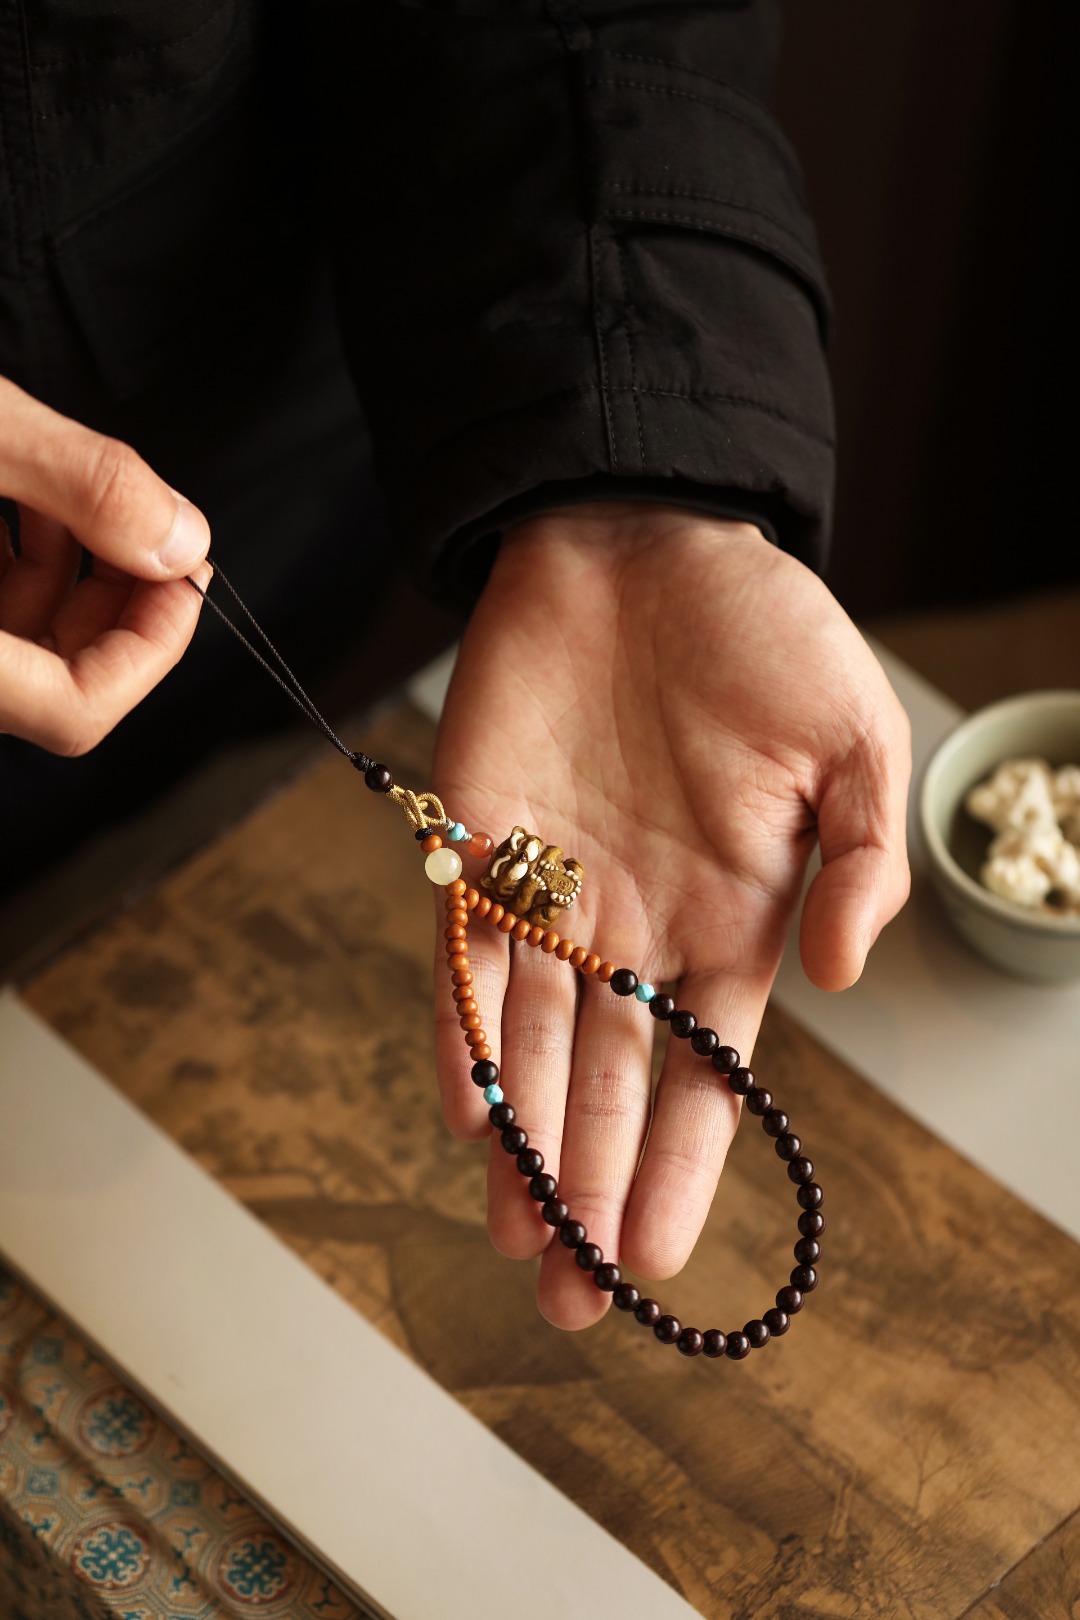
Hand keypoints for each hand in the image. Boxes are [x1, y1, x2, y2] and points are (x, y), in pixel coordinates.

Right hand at [0, 375, 210, 753]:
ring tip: (60, 485)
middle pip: (58, 677)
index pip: (77, 712)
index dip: (153, 648)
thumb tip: (182, 539)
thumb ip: (79, 483)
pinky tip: (20, 488)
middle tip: (142, 521)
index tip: (187, 576)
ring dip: (64, 563)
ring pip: (21, 638)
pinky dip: (15, 551)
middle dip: (116, 595)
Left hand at [432, 504, 910, 1328]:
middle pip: (611, 1084)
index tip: (660, 1258)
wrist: (639, 531)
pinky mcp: (474, 844)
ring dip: (523, 1141)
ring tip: (518, 1242)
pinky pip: (462, 957)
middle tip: (571, 1298)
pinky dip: (463, 1032)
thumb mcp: (855, 738)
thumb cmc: (759, 629)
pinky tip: (468, 1110)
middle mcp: (635, 927)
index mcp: (730, 921)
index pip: (706, 1073)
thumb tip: (836, 977)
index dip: (684, 1166)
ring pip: (533, 1044)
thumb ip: (860, 859)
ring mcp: (551, 892)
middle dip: (591, 1190)